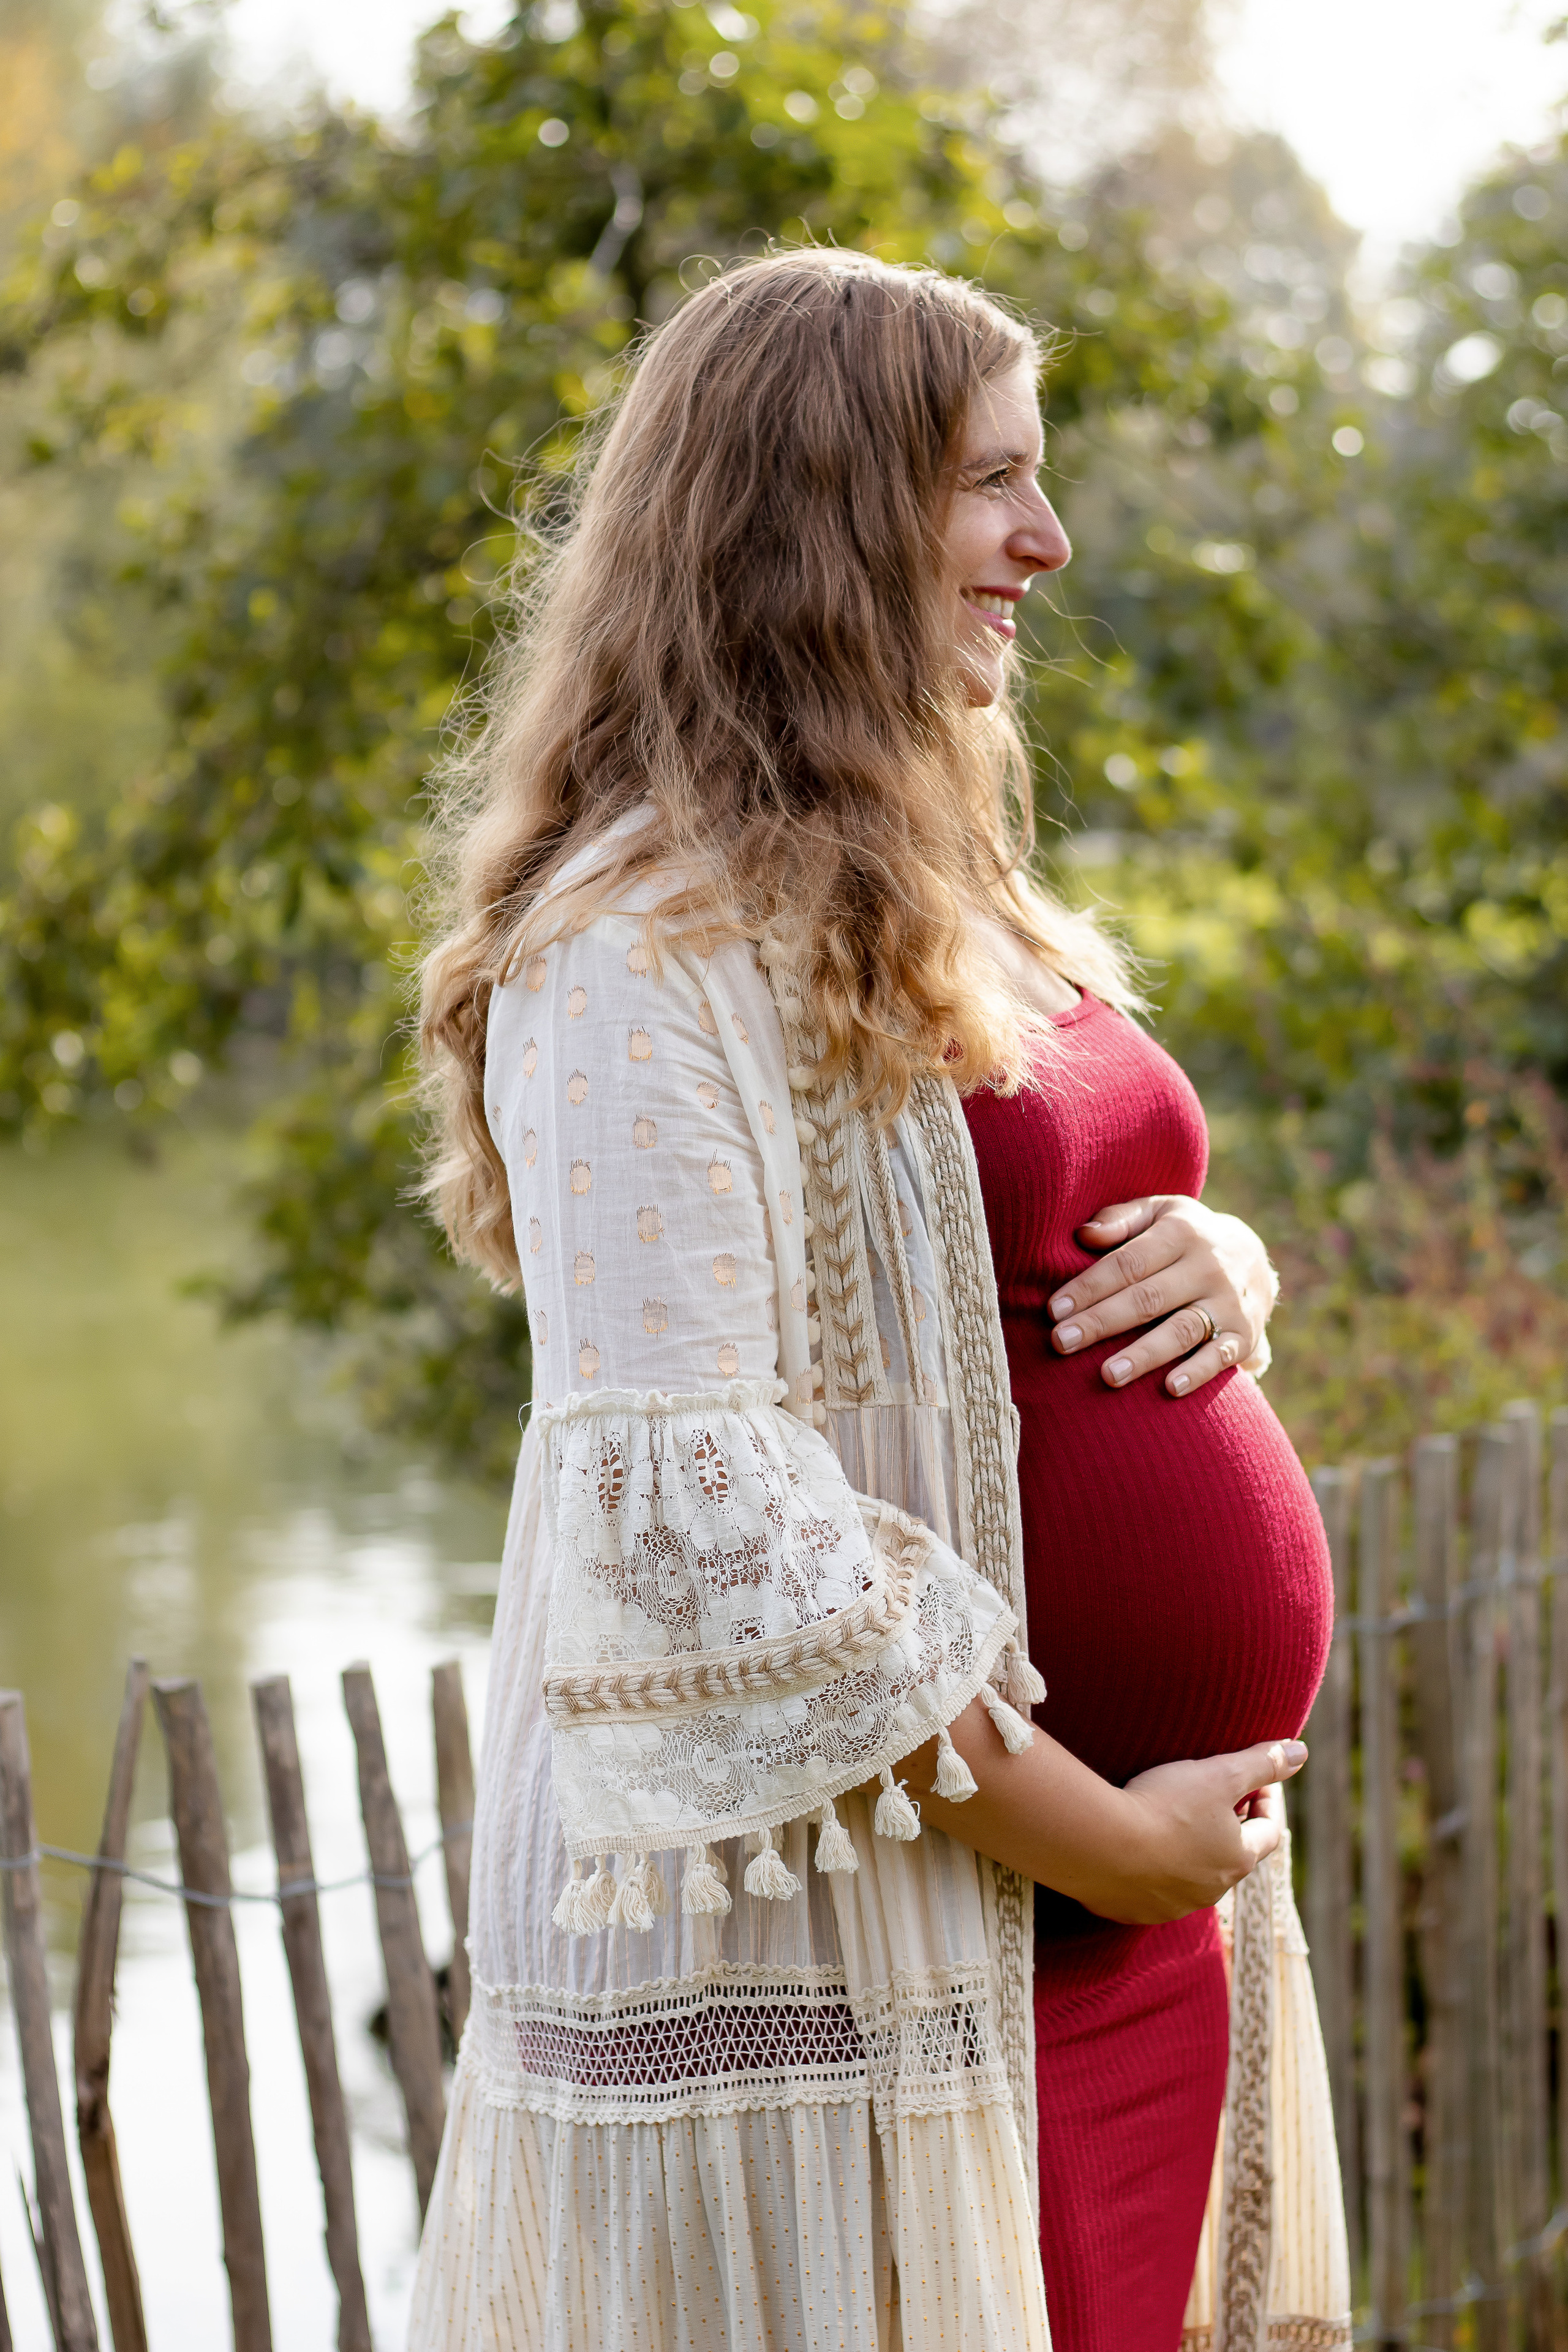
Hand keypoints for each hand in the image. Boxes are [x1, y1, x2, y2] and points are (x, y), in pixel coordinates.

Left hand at [1047, 1194, 1276, 1397]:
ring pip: (1181, 1330)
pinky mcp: (1243, 1335)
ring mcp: (1229, 1303)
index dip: (1090, 1287)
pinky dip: (1197, 1372)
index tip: (1054, 1311)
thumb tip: (1083, 1235)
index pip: (1128, 1262)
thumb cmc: (1183, 1236)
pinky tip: (1169, 1388)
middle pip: (1148, 1298)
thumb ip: (1120, 1219)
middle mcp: (1208, 1267)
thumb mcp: (1158, 1212)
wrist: (1254, 1257)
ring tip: (1107, 1375)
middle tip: (1062, 1342)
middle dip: (1102, 1322)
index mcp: (1180, 1233)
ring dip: (1144, 1354)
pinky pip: (1220, 1356)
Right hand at [1110, 1744, 1301, 1922]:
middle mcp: (1212, 1891)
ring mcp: (1173, 1905)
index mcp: (1237, 1859)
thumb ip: (1262, 1763)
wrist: (1100, 1844)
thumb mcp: (1219, 1774)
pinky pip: (1152, 1889)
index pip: (1268, 1831)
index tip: (1255, 1782)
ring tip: (1168, 1820)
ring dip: (1189, 1851)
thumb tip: (1301, 1751)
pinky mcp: (1136, 1911)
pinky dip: (1151, 1869)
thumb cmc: (1164, 1805)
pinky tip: (1134, 1845)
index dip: (1267, 1801)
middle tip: (1210, 1797)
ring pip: (1192, 1876)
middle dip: (1227, 1827)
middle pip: (1231, 1856)